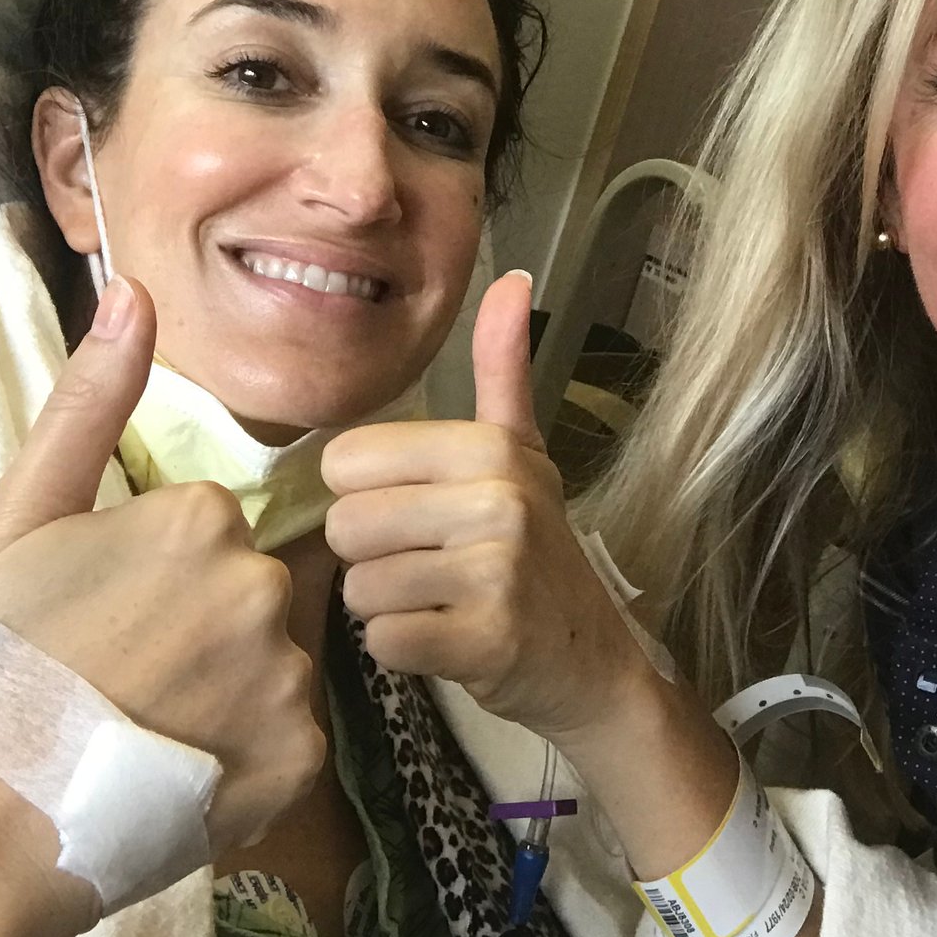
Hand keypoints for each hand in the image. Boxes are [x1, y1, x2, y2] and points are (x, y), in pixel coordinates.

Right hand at [0, 276, 324, 866]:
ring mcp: (287, 676)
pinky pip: (288, 739)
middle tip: (119, 676)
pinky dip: (244, 757)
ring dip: (226, 692)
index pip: (206, 528)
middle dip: (199, 627)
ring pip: (272, 665)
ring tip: (144, 728)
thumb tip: (134, 292)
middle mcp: (261, 586)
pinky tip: (179, 770)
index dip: (151, 575)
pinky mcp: (301, 758)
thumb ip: (89, 403)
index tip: (100, 617)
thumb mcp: (17, 518)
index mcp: (201, 518)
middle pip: (248, 590)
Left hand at [323, 271, 648, 744]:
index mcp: (489, 448)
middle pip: (346, 525)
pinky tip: (447, 638)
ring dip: (387, 605)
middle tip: (430, 565)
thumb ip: (502, 368)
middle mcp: (495, 501)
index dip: (367, 495)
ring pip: (360, 587)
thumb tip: (514, 277)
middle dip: (373, 555)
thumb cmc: (538, 551)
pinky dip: (404, 648)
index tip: (417, 514)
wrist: (590, 660)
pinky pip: (383, 639)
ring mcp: (494, 574)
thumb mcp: (523, 452)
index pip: (347, 461)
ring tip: (440, 600)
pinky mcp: (484, 641)